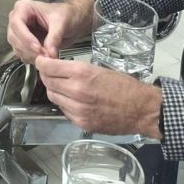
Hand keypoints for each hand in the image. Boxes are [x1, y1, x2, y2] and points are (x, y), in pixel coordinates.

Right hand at [7, 0, 90, 60]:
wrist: (73, 21)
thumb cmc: (66, 14)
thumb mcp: (61, 22)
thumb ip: (54, 37)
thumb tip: (49, 52)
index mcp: (24, 8)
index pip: (16, 23)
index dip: (25, 37)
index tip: (38, 48)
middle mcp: (19, 20)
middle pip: (14, 37)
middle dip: (28, 48)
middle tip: (44, 55)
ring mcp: (21, 33)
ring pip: (17, 47)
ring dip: (30, 55)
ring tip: (47, 57)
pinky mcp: (25, 44)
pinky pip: (23, 54)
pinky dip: (32, 59)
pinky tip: (44, 58)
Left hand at [34, 56, 162, 138]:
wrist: (142, 109)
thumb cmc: (124, 86)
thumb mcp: (98, 69)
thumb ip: (75, 69)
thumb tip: (57, 68)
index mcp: (81, 73)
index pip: (48, 67)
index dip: (42, 63)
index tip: (42, 61)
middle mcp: (76, 91)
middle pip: (47, 82)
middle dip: (46, 76)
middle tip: (51, 72)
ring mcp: (77, 109)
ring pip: (52, 96)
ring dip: (54, 89)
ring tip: (62, 86)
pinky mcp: (81, 122)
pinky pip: (63, 110)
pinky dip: (64, 103)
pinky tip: (72, 99)